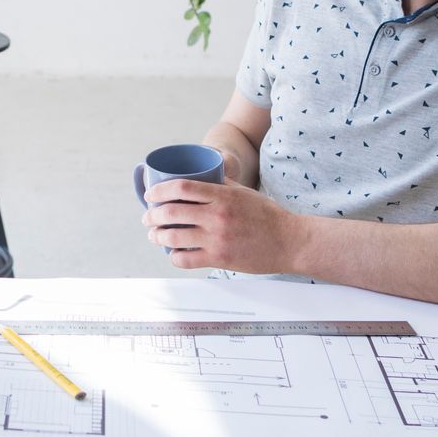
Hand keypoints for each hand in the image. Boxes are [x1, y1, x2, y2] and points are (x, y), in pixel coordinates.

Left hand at [141, 179, 303, 273]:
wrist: (289, 242)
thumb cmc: (268, 216)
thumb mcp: (244, 192)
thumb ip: (221, 185)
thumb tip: (200, 177)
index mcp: (223, 196)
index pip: (181, 187)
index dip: (159, 191)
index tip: (150, 196)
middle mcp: (217, 216)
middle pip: (171, 212)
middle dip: (152, 215)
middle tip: (148, 217)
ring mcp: (217, 239)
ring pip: (173, 237)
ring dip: (157, 236)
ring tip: (154, 236)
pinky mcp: (219, 258)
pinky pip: (185, 259)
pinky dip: (174, 256)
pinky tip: (173, 253)